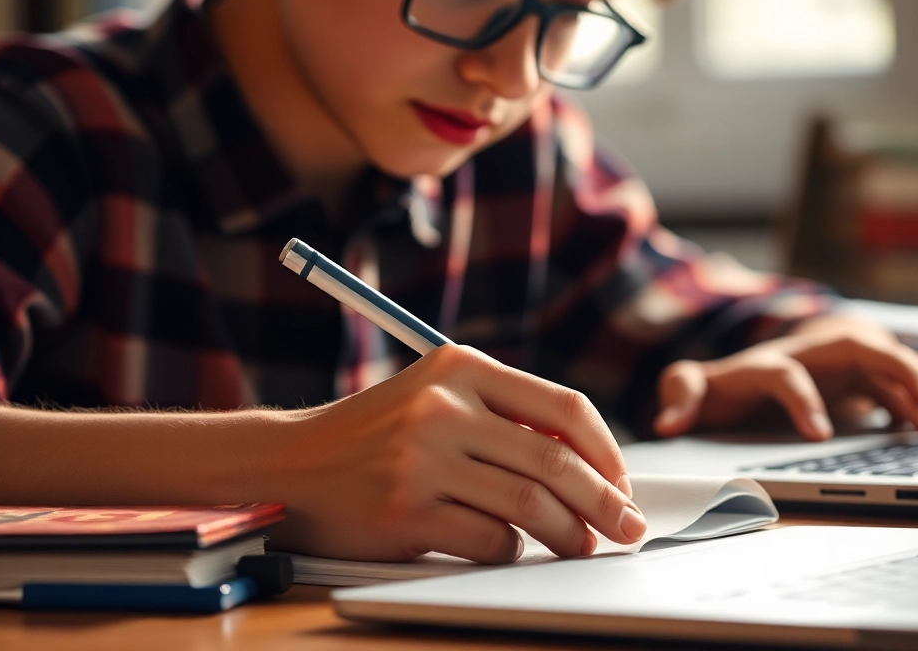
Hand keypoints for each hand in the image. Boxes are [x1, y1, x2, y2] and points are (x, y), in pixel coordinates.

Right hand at [265, 345, 644, 563]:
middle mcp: (443, 407)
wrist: (291, 461)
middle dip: (604, 503)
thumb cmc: (377, 432)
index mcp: (461, 366)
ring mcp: (422, 460)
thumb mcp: (439, 395)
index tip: (623, 483)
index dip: (607, 453)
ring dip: (570, 536)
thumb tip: (593, 464)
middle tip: (626, 527)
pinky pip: (489, 541)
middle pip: (556, 463)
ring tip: (583, 546)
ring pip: (530, 508)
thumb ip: (505, 415)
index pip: (564, 408)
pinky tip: (508, 547)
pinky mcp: (405, 511)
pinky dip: (511, 551)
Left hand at [653, 314, 917, 439]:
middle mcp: (813, 351)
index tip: (817, 435)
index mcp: (769, 360)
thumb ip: (679, 394)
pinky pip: (902, 379)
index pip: (786, 374)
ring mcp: (842, 359)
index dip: (802, 402)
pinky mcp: (863, 373)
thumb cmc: (724, 383)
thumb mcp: (692, 386)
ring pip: (892, 360)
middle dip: (898, 373)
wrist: (753, 363)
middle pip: (862, 349)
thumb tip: (666, 423)